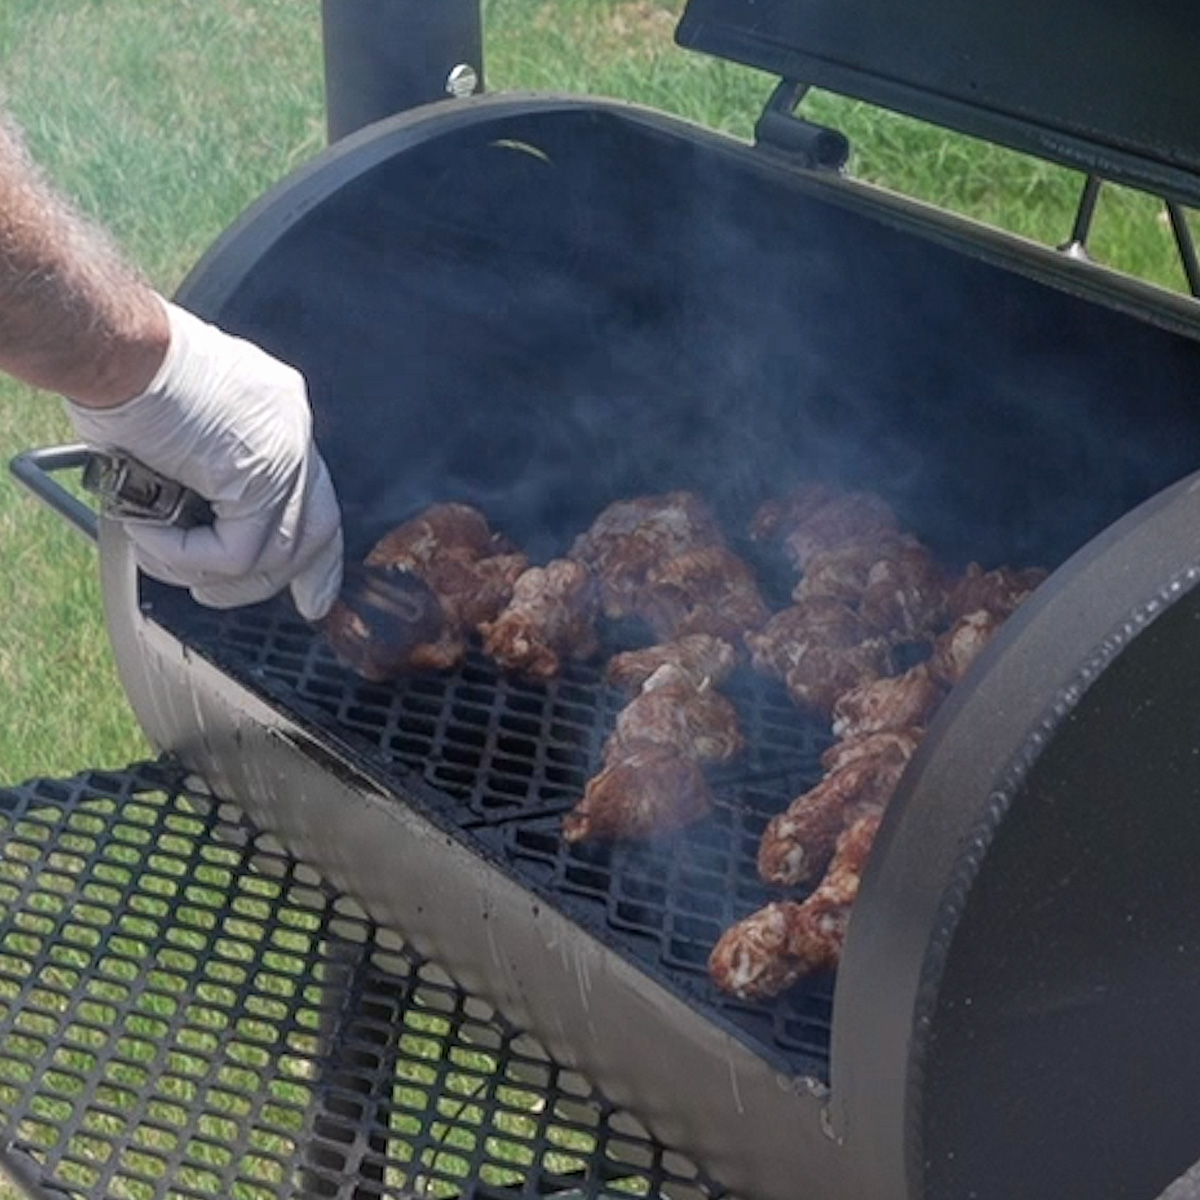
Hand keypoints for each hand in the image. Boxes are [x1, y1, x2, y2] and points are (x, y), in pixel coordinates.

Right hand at [67, 299, 342, 619]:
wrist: (113, 347)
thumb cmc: (124, 378)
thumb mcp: (181, 433)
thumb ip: (208, 476)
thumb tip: (200, 527)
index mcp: (280, 416)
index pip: (317, 496)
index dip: (315, 554)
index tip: (311, 594)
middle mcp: (293, 430)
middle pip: (317, 530)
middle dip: (291, 582)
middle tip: (236, 599)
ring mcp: (283, 452)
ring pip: (272, 553)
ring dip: (208, 570)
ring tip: (158, 553)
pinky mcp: (259, 475)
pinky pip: (234, 551)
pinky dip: (185, 555)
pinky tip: (149, 535)